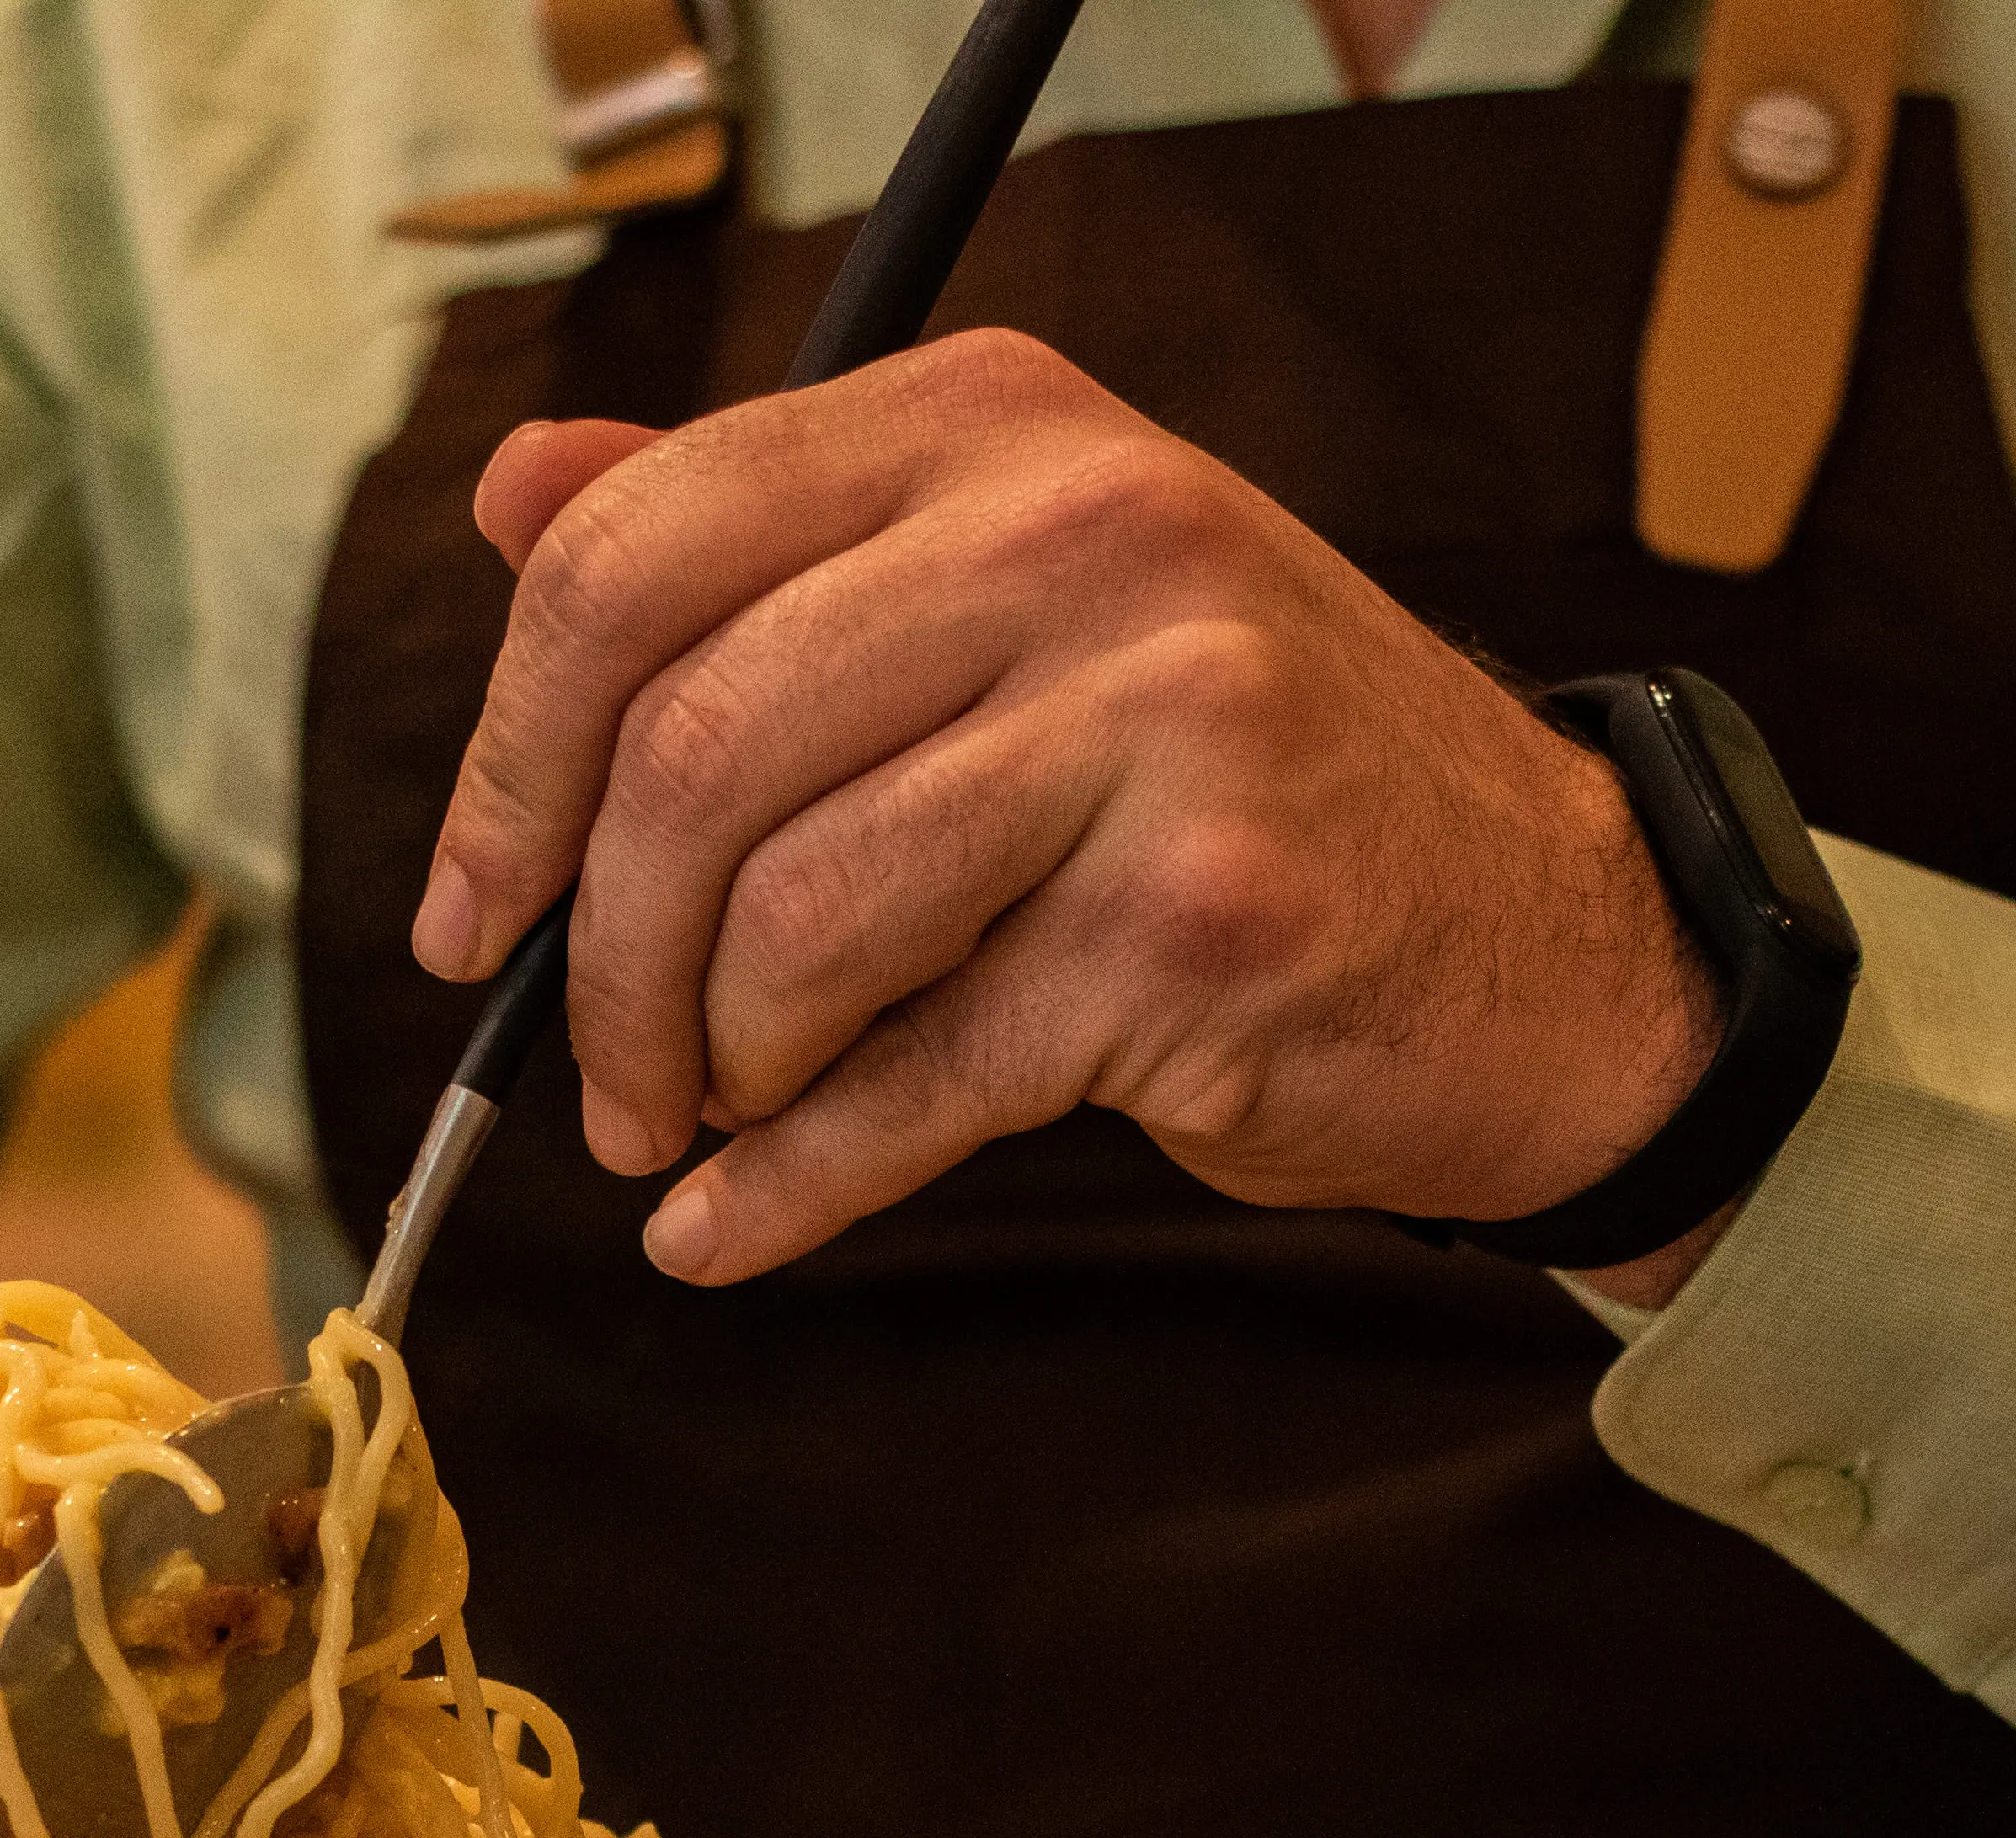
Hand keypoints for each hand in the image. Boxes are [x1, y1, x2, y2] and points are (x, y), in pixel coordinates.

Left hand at [416, 331, 1722, 1285]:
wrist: (1543, 940)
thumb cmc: (1235, 783)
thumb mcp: (1012, 605)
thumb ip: (767, 545)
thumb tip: (510, 492)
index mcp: (999, 426)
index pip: (638, 555)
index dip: (507, 760)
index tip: (472, 907)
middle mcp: (1086, 532)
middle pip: (692, 754)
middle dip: (600, 959)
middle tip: (607, 1075)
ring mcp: (1163, 722)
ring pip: (792, 923)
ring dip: (712, 1072)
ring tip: (725, 1120)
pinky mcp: (1203, 922)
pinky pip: (915, 1081)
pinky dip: (790, 1189)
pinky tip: (731, 1233)